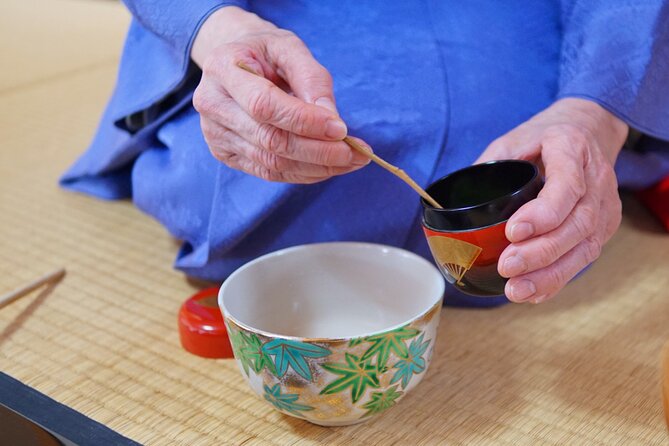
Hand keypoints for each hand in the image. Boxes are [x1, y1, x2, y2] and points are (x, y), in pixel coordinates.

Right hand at [191, 7, 368, 182]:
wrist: (234, 62)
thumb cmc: (265, 52)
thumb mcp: (290, 48)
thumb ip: (312, 80)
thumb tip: (332, 122)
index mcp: (222, 67)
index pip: (264, 105)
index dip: (304, 122)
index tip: (341, 130)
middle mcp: (212, 103)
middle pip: (269, 140)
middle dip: (318, 151)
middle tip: (354, 153)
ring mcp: (214, 133)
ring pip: (271, 162)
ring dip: (316, 167)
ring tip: (349, 161)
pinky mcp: (224, 154)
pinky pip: (268, 172)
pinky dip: (303, 173)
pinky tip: (327, 167)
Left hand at [476, 98, 627, 302]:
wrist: (585, 130)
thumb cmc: (542, 137)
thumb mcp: (512, 140)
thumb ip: (488, 168)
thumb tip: (449, 205)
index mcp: (572, 149)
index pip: (567, 186)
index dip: (543, 213)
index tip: (513, 231)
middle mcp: (597, 180)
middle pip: (577, 224)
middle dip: (540, 252)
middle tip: (507, 266)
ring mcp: (606, 206)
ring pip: (584, 247)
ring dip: (549, 273)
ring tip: (516, 289)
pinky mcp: (603, 228)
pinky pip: (583, 258)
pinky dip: (557, 278)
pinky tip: (534, 292)